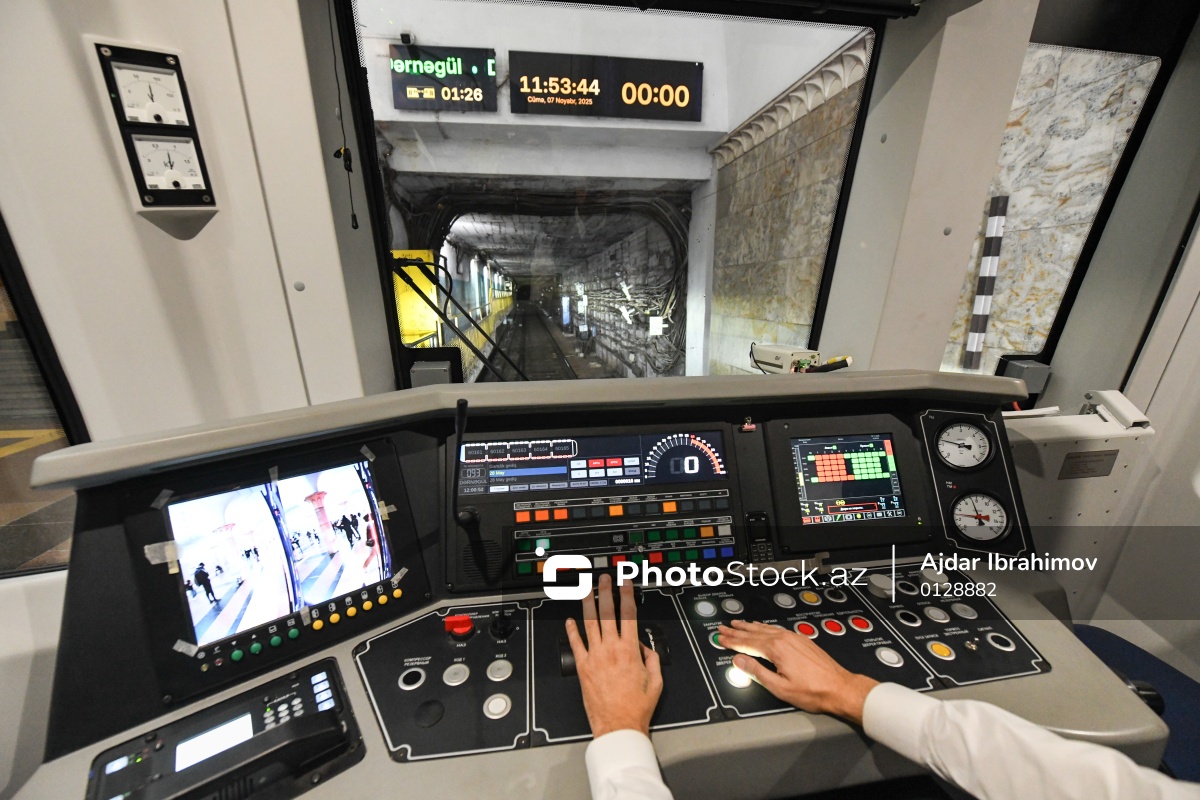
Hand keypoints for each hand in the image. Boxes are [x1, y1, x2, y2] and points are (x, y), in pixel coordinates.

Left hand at [565, 573, 663, 736]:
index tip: (626, 583)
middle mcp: (611, 649)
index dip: (627, 595)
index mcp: (630, 650)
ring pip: (590, 624)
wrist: (618, 725)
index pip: (629, 614)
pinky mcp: (582, 667)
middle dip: (606, 592)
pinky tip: (569, 621)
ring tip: (586, 590)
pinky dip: (572, 631)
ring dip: (588, 604)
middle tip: (604, 579)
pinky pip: (576, 644)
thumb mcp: (656, 681)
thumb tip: (646, 646)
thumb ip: (652, 659)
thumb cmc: (636, 707)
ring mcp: (594, 657)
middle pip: (607, 613)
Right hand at [717, 620, 877, 724]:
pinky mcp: (802, 640)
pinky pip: (777, 629)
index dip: (732, 642)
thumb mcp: (779, 687)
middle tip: (723, 628)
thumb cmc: (813, 691)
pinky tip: (762, 627)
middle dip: (737, 631)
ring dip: (750, 626)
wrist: (840, 688)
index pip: (747, 643)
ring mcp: (794, 638)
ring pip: (766, 628)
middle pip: (754, 633)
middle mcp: (785, 639)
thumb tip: (739, 661)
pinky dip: (765, 627)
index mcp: (777, 649)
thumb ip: (757, 671)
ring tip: (738, 624)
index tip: (721, 639)